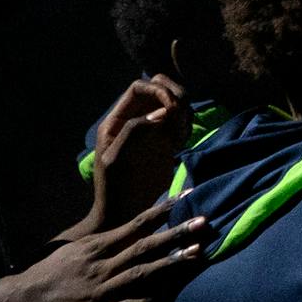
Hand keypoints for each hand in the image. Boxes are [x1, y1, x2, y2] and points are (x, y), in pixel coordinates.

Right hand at [0, 197, 207, 301]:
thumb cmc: (49, 275)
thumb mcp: (74, 251)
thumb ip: (104, 243)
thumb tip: (131, 230)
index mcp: (96, 247)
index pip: (135, 225)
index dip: (162, 212)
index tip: (186, 198)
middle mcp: (100, 266)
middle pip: (144, 246)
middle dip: (176, 234)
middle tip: (205, 222)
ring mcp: (99, 292)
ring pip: (140, 274)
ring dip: (169, 264)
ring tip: (196, 254)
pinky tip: (161, 297)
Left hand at [86, 78, 191, 232]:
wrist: (124, 214)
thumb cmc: (114, 189)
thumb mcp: (117, 159)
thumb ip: (134, 131)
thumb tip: (163, 111)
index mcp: (117, 120)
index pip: (140, 87)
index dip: (159, 90)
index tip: (172, 108)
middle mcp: (135, 119)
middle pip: (159, 87)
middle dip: (175, 95)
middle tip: (181, 119)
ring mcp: (152, 129)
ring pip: (175, 102)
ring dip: (184, 111)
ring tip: (180, 135)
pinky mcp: (167, 141)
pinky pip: (182, 120)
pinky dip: (188, 124)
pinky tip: (181, 142)